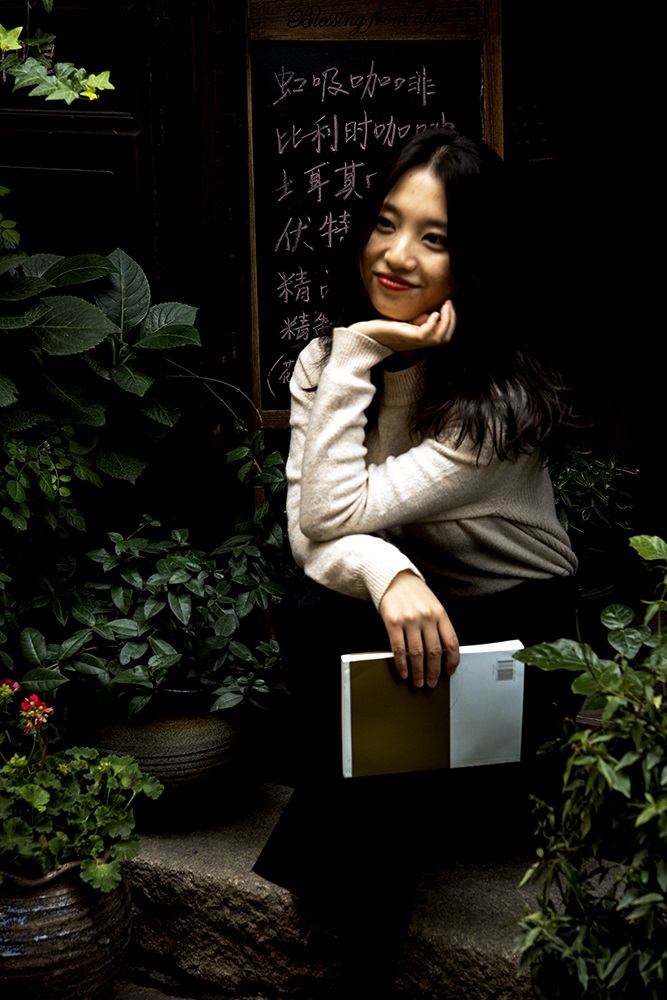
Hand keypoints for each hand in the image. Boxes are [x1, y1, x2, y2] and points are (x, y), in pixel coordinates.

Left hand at [349, 300, 455, 352]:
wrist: (365, 335)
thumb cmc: (383, 328)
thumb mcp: (405, 322)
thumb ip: (418, 321)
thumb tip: (431, 314)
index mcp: (419, 340)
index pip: (443, 336)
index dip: (450, 322)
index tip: (448, 306)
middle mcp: (418, 343)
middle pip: (445, 338)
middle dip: (452, 320)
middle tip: (449, 304)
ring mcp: (413, 341)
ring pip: (439, 338)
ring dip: (446, 320)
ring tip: (444, 306)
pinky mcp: (406, 336)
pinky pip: (425, 334)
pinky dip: (432, 323)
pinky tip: (433, 313)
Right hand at [379, 571, 459, 686]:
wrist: (394, 578)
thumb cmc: (414, 593)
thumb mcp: (433, 605)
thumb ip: (438, 625)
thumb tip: (442, 653)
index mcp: (440, 614)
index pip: (452, 642)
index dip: (452, 661)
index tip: (450, 671)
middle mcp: (427, 617)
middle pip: (434, 652)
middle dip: (434, 671)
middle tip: (432, 682)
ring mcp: (410, 620)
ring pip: (417, 654)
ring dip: (418, 672)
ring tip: (418, 681)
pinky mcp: (393, 623)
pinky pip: (399, 649)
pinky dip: (402, 664)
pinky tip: (404, 672)